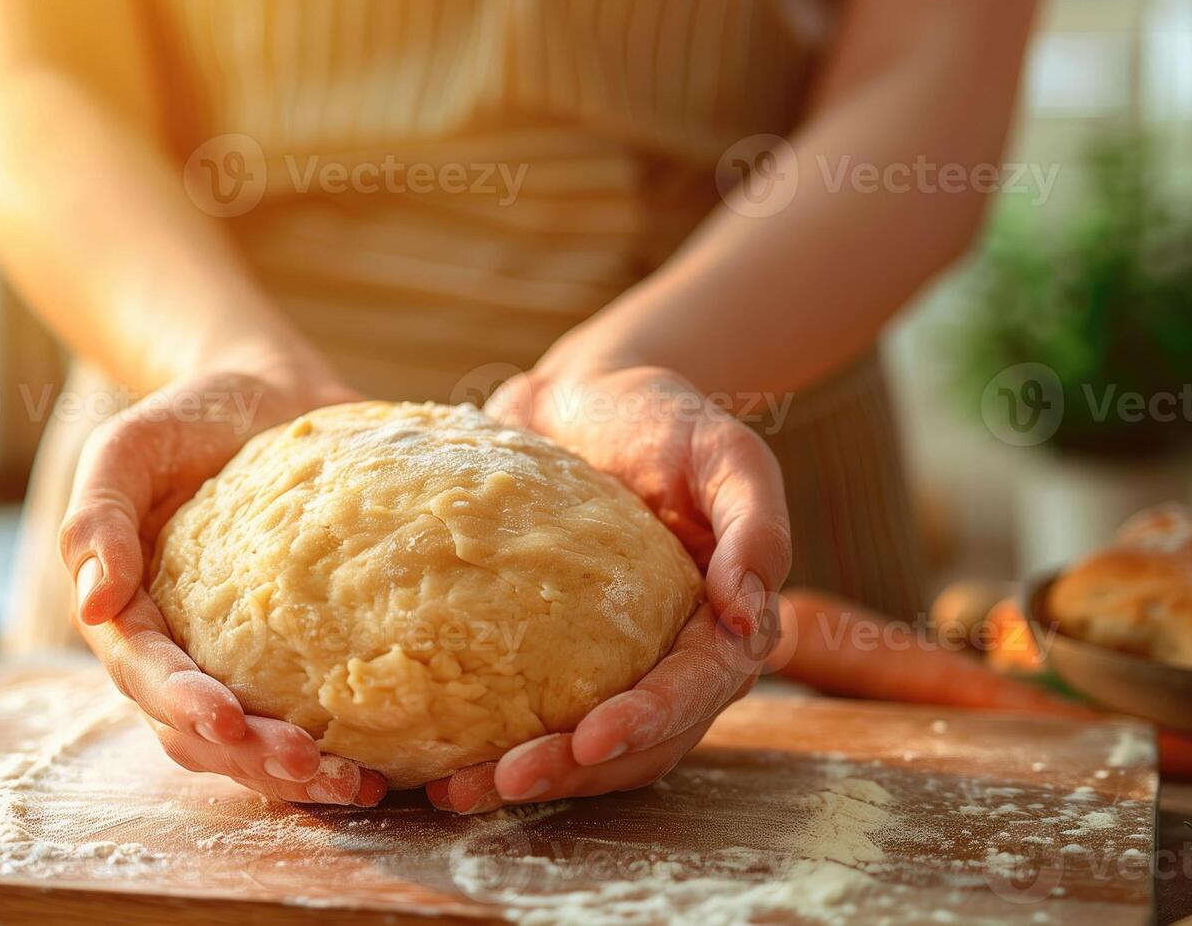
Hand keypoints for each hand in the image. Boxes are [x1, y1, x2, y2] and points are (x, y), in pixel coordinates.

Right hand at [62, 367, 387, 805]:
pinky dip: (340, 753)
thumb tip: (91, 605)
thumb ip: (98, 516)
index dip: (181, 703)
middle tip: (308, 765)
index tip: (225, 718)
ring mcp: (237, 665)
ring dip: (294, 776)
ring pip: (251, 746)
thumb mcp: (128, 447)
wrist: (266, 394)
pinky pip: (308, 720)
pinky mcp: (296, 661)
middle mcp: (179, 655)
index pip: (147, 676)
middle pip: (200, 732)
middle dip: (249, 758)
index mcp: (129, 616)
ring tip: (353, 786)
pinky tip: (388, 771)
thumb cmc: (188, 420)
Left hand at [427, 366, 791, 813]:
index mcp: (720, 629)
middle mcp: (669, 664)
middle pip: (632, 743)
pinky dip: (488, 746)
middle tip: (501, 782)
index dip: (646, 721)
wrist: (586, 399)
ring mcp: (610, 669)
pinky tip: (435, 765)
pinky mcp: (551, 662)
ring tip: (456, 793)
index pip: (691, 692)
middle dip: (571, 770)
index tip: (591, 737)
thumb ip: (756, 524)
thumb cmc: (666, 421)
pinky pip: (528, 717)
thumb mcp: (726, 451)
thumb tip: (748, 612)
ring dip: (527, 778)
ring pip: (581, 749)